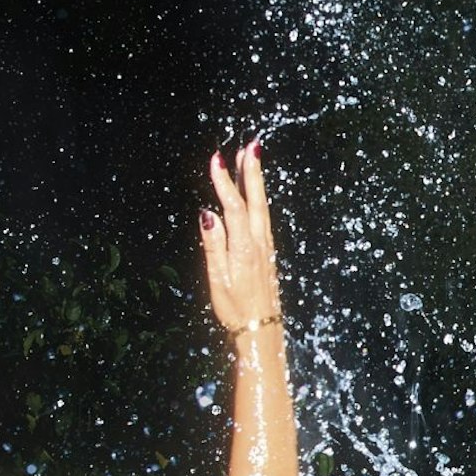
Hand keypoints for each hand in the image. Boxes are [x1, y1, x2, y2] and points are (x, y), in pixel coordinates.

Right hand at [200, 142, 280, 332]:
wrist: (261, 329)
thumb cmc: (235, 308)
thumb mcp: (218, 280)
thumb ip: (213, 246)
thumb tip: (207, 215)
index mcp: (244, 248)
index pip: (234, 207)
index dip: (225, 182)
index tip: (217, 159)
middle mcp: (259, 244)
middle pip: (256, 201)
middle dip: (251, 172)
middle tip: (249, 146)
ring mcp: (266, 247)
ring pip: (262, 208)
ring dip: (256, 182)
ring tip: (250, 158)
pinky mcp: (268, 253)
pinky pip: (264, 219)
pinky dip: (259, 199)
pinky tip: (254, 192)